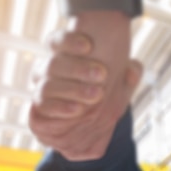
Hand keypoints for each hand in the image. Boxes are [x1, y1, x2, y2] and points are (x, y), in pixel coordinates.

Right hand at [29, 11, 141, 160]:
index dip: (69, 41)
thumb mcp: (119, 86)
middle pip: (53, 63)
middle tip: (102, 74)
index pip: (56, 41)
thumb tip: (132, 71)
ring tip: (96, 94)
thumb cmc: (102, 96)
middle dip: (77, 68)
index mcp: (64, 57)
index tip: (89, 45)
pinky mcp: (37, 112)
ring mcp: (41, 92)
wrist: (89, 130)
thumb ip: (128, 76)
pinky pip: (42, 108)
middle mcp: (48, 72)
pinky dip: (60, 108)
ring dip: (72, 90)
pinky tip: (78, 109)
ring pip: (46, 86)